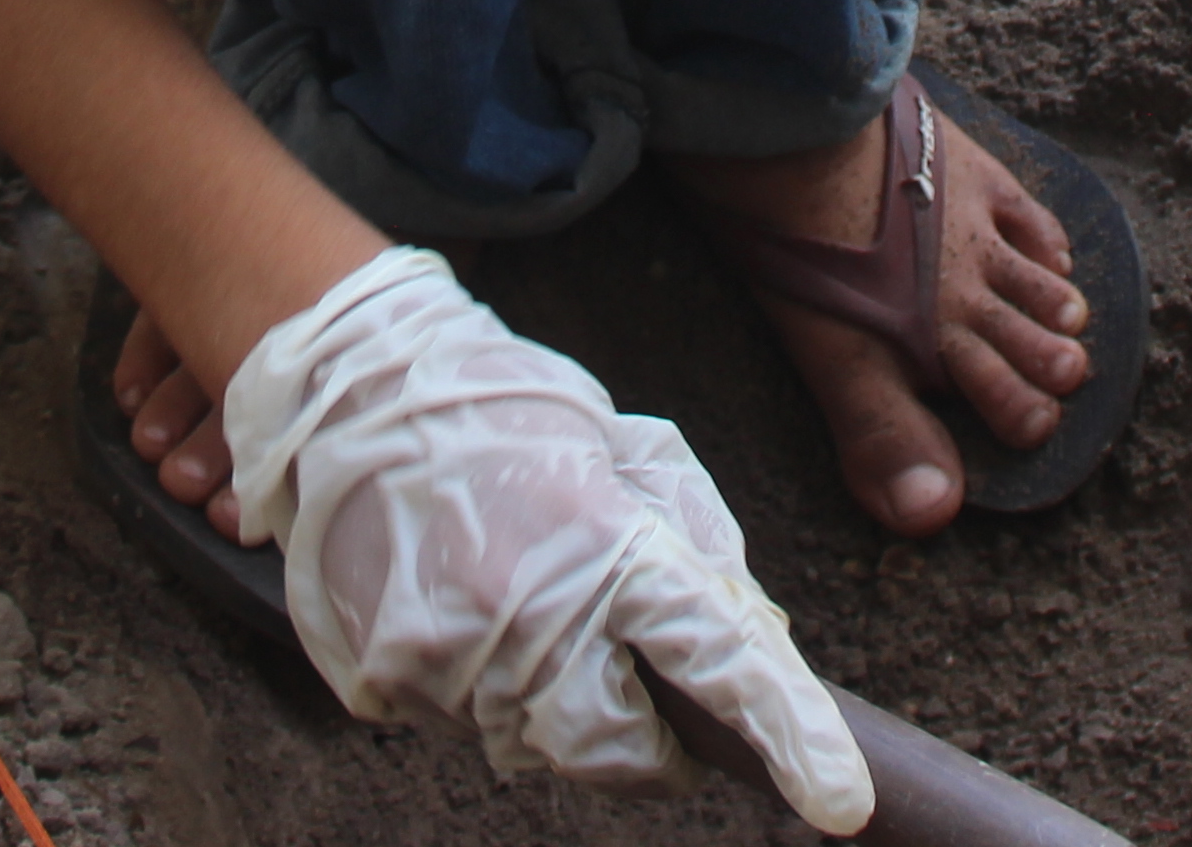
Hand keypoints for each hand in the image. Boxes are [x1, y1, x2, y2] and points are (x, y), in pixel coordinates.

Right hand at [222, 251, 872, 826]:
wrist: (351, 392)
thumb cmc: (506, 410)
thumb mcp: (628, 450)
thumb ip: (698, 546)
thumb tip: (753, 644)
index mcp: (605, 541)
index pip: (719, 656)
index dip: (788, 734)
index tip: (839, 799)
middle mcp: (528, 613)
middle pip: (626, 754)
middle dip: (648, 733)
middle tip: (628, 664)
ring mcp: (450, 658)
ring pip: (544, 750)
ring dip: (559, 703)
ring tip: (528, 603)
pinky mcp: (390, 683)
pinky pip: (467, 727)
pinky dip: (485, 689)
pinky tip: (468, 609)